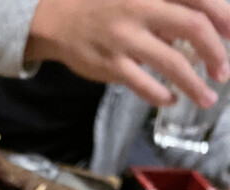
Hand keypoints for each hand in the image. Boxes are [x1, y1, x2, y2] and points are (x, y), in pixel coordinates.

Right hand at [26, 0, 229, 106]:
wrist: (57, 19)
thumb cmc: (102, 5)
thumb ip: (166, 6)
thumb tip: (201, 27)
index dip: (224, 16)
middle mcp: (141, 8)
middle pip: (194, 27)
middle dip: (216, 52)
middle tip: (224, 72)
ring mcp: (125, 39)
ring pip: (171, 63)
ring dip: (194, 84)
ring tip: (208, 99)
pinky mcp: (110, 64)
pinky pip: (144, 85)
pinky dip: (162, 95)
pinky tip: (170, 99)